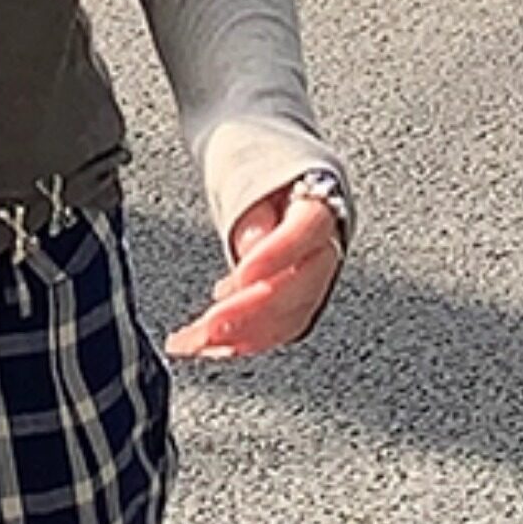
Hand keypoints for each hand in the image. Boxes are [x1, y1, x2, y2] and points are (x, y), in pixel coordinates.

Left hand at [164, 181, 343, 361]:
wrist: (284, 194)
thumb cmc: (266, 184)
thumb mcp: (252, 178)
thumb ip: (253, 210)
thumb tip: (251, 244)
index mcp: (320, 209)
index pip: (305, 233)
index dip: (275, 257)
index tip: (240, 277)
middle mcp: (325, 251)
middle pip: (298, 289)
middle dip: (251, 313)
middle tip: (209, 327)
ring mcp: (315, 284)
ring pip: (288, 320)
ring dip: (241, 337)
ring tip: (197, 342)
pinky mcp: (296, 306)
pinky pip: (275, 331)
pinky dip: (243, 341)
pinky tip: (211, 345)